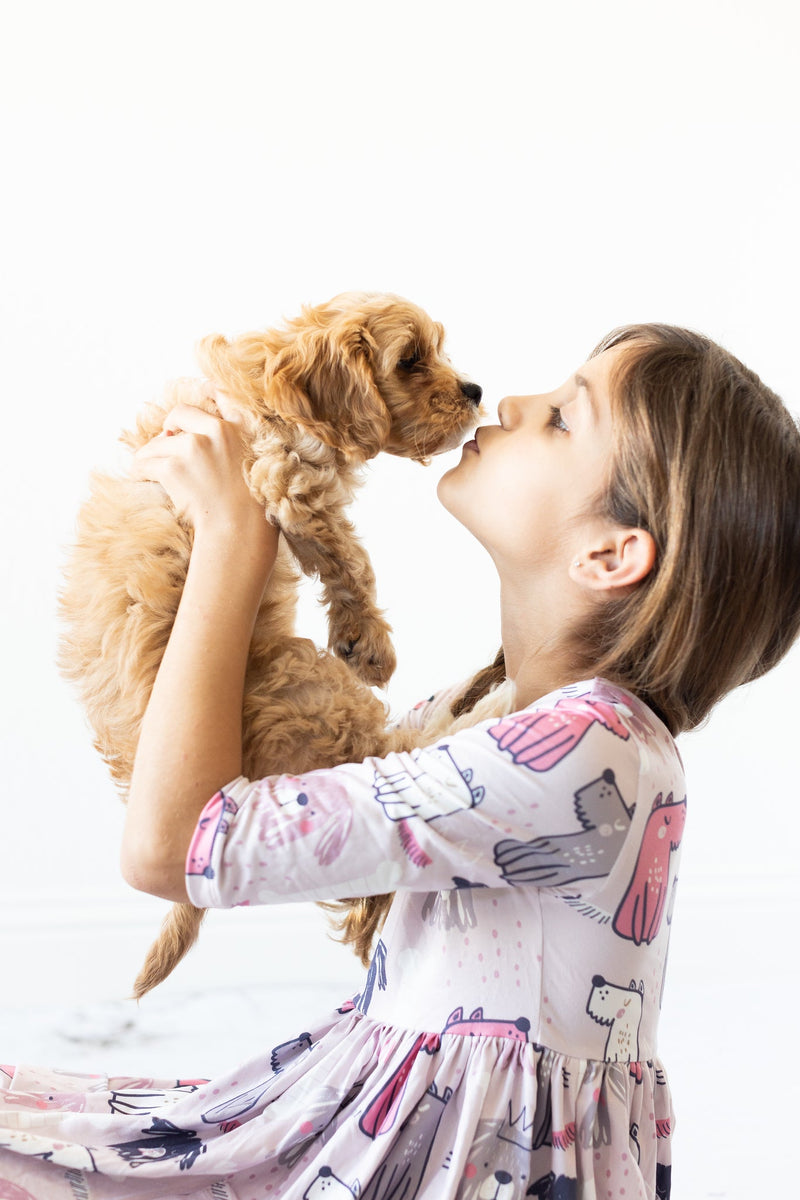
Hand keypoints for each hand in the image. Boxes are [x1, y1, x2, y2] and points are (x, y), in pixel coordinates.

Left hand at [132, 392, 267, 540]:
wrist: (239, 530)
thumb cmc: (246, 505)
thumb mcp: (252, 462)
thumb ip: (231, 441)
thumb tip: (178, 430)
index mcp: (241, 428)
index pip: (222, 393)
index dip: (206, 389)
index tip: (198, 391)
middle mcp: (219, 430)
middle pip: (179, 414)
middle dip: (168, 431)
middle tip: (164, 447)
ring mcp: (195, 447)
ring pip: (156, 443)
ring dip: (150, 457)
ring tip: (150, 471)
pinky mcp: (174, 466)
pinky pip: (143, 463)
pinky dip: (138, 472)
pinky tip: (140, 478)